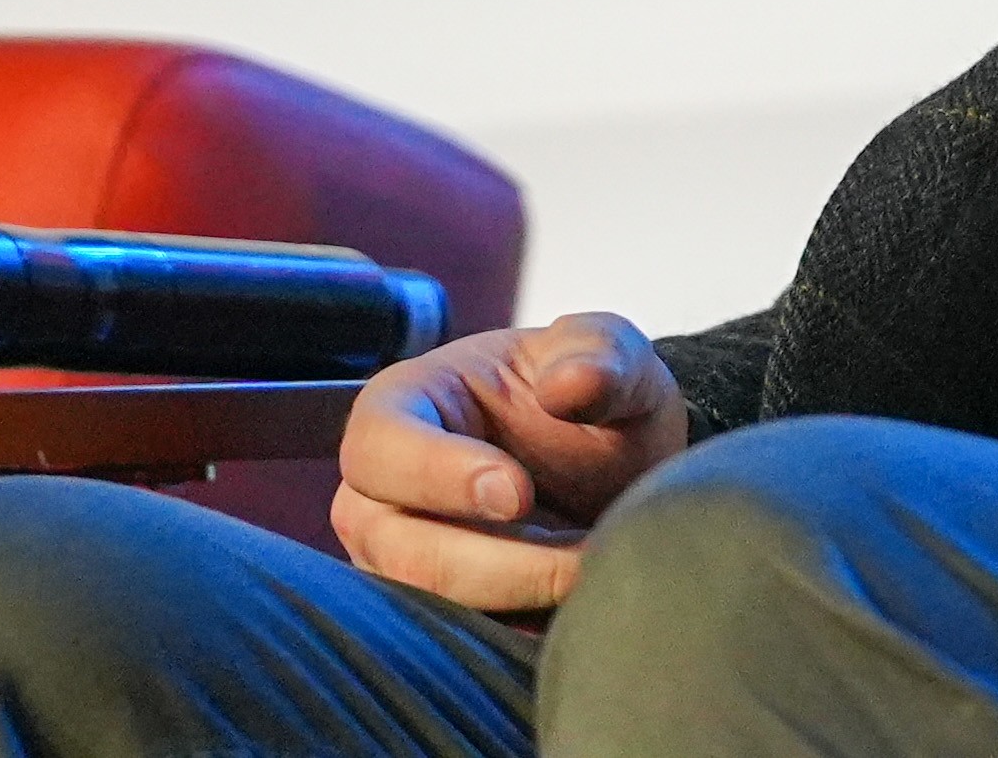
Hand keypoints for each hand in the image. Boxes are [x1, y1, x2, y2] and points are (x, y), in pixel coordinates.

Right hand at [330, 313, 688, 611]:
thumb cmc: (592, 393)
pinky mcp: (436, 611)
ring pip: (428, 605)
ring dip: (516, 603)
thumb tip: (570, 385)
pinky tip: (574, 611)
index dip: (437, 473)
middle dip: (498, 565)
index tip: (519, 495)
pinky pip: (457, 644)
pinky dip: (520, 633)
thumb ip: (599, 355)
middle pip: (398, 546)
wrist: (618, 461)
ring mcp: (400, 557)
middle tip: (582, 560)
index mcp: (408, 404)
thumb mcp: (611, 353)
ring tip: (591, 577)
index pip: (380, 444)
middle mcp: (382, 491)